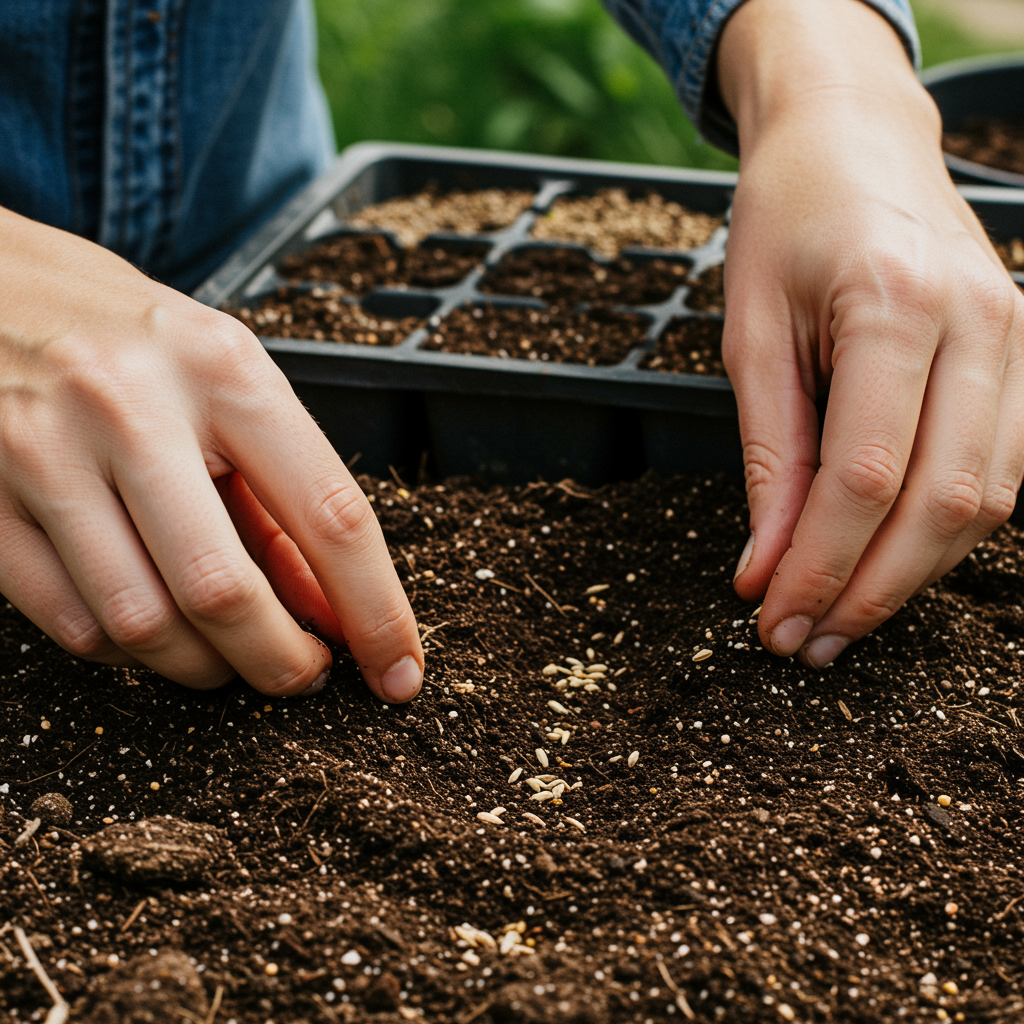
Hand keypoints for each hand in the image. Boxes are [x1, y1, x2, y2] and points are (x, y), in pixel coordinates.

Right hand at [0, 208, 422, 699]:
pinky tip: (152, 627)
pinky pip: (71, 622)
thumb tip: (332, 612)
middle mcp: (132, 407)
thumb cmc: (131, 336)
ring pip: (143, 622)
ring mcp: (44, 452)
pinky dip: (129, 652)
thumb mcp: (227, 384)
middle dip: (281, 664)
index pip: (331, 516)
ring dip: (203, 667)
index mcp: (223, 370)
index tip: (399, 672)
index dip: (377, 612)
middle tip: (302, 676)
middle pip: (225, 590)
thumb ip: (281, 498)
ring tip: (227, 655)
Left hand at [717, 0, 1023, 666]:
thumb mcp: (749, 331)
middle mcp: (981, 325)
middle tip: (803, 643)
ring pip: (985, 501)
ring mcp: (1018, 339)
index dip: (817, 565)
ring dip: (911, 577)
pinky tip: (888, 563)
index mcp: (897, 305)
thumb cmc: (786, 222)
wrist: (854, 141)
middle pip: (940, 504)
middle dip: (867, 592)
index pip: (865, 476)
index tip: (771, 618)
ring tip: (838, 620)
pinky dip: (944, 533)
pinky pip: (1002, 472)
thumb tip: (764, 566)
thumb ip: (769, 453)